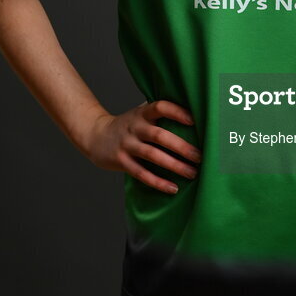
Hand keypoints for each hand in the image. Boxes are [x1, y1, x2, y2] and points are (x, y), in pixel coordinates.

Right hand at [84, 100, 200, 194]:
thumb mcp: (141, 114)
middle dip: (181, 147)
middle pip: (160, 135)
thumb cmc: (129, 125)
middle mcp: (135, 128)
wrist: (95, 135)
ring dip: (174, 165)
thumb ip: (160, 114)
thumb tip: (196, 116)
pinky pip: (141, 174)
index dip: (177, 112)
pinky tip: (173, 188)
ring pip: (153, 156)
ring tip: (192, 173)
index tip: (194, 120)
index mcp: (142, 113)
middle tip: (200, 156)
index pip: (160, 107)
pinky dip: (158, 182)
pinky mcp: (122, 161)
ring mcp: (127, 145)